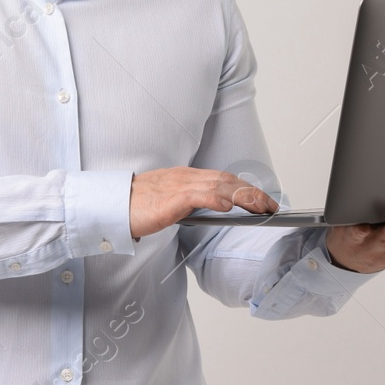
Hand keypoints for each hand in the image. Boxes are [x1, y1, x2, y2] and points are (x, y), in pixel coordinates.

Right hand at [129, 166, 277, 238]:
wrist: (113, 205)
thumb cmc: (136, 206)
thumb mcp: (170, 200)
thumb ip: (190, 201)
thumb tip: (212, 208)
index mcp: (186, 177)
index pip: (224, 178)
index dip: (246, 187)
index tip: (262, 199)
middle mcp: (186, 177)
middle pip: (227, 180)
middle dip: (252, 192)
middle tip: (270, 205)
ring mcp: (179, 186)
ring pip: (219, 186)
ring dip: (243, 196)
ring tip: (260, 207)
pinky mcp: (171, 198)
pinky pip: (198, 195)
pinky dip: (216, 199)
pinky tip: (229, 206)